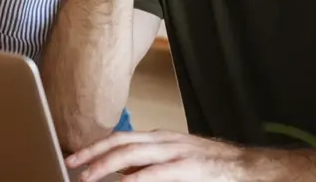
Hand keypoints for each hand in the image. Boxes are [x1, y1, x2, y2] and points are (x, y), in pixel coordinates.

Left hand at [66, 130, 247, 181]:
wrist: (243, 167)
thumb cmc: (207, 165)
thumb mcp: (172, 159)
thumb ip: (147, 163)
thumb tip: (121, 171)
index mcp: (158, 138)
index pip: (120, 138)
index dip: (95, 146)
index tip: (75, 156)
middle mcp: (163, 140)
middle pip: (120, 142)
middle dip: (93, 153)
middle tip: (72, 164)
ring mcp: (175, 152)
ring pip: (134, 153)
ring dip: (107, 165)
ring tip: (88, 176)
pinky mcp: (188, 168)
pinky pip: (159, 171)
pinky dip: (139, 178)